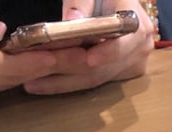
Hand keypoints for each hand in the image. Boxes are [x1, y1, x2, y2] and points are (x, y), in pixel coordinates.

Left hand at [23, 0, 155, 96]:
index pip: (123, 45)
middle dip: (68, 69)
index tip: (89, 58)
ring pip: (94, 80)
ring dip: (61, 82)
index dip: (106, 53)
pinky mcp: (120, 75)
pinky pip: (92, 82)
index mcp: (137, 27)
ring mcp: (131, 66)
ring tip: (33, 83)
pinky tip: (43, 83)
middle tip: (37, 71)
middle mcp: (139, 51)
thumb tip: (72, 18)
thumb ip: (82, 1)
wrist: (117, 3)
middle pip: (102, 68)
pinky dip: (66, 83)